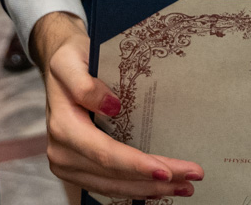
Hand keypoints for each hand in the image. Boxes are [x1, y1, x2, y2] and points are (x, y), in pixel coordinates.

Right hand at [33, 11, 204, 198]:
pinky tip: (159, 187)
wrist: (60, 69)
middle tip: (190, 181)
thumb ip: (84, 84)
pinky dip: (136, 188)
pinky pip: (108, 185)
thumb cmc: (71, 60)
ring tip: (184, 187)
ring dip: (149, 190)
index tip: (166, 171)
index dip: (136, 165)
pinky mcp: (78, 169)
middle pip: (114, 175)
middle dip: (154, 181)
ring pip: (114, 187)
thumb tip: (112, 106)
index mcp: (64, 127)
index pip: (105, 153)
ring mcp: (69, 165)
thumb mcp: (72, 60)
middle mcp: (63, 153)